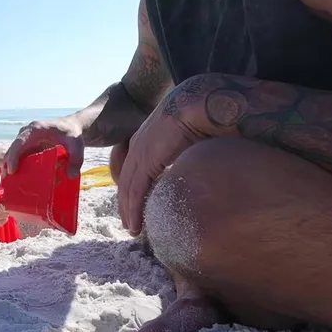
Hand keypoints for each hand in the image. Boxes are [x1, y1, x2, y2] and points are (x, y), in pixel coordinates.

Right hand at [4, 118, 83, 176]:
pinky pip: (19, 157)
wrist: (71, 127)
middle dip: (8, 165)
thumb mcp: (77, 145)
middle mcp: (27, 133)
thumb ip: (76, 159)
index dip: (13, 156)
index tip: (12, 170)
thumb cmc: (72, 134)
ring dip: (11, 168)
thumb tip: (71, 175)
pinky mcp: (28, 147)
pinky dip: (18, 168)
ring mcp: (26, 140)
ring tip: (11, 185)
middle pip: (13, 149)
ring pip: (13, 154)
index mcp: (36, 129)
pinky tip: (19, 180)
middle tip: (7, 182)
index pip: (20, 142)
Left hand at [117, 95, 207, 235]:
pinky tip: (134, 224)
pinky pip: (135, 189)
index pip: (135, 168)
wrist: (202, 103)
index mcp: (149, 137)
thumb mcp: (189, 138)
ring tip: (132, 228)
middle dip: (127, 202)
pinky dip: (133, 209)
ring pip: (127, 187)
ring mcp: (140, 151)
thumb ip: (185, 152)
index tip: (138, 205)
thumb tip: (197, 167)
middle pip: (127, 179)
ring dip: (128, 210)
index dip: (134, 188)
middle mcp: (139, 144)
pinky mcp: (145, 160)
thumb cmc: (204, 115)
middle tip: (131, 223)